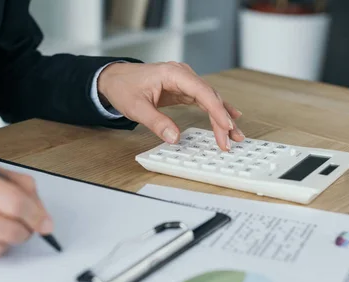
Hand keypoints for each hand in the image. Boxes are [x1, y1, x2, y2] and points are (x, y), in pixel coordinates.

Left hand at [98, 62, 243, 150]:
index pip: (202, 92)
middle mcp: (183, 74)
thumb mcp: (136, 108)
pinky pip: (203, 100)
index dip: (217, 110)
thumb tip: (175, 138)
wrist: (114, 78)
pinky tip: (228, 119)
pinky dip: (215, 111)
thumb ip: (156, 122)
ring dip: (222, 117)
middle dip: (222, 119)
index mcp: (173, 73)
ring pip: (210, 99)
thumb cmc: (123, 88)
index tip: (226, 126)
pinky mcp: (183, 89)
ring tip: (235, 135)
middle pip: (210, 96)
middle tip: (229, 140)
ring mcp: (184, 81)